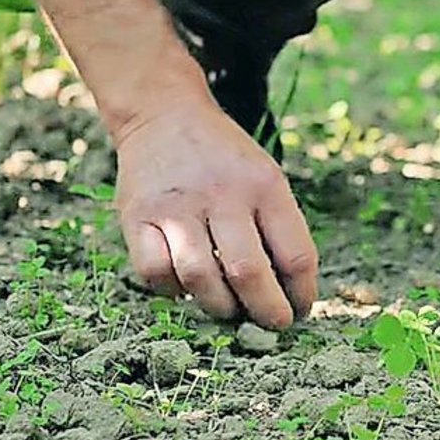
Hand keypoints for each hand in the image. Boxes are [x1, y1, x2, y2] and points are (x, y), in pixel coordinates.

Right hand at [114, 95, 316, 327]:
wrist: (165, 115)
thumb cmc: (226, 160)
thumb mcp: (265, 177)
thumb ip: (278, 228)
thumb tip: (289, 294)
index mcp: (264, 185)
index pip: (295, 254)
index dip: (302, 294)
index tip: (300, 310)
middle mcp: (221, 193)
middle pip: (248, 273)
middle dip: (266, 312)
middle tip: (272, 324)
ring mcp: (176, 206)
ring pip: (201, 278)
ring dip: (220, 307)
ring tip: (230, 308)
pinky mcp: (138, 217)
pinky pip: (155, 273)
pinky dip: (173, 291)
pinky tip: (185, 286)